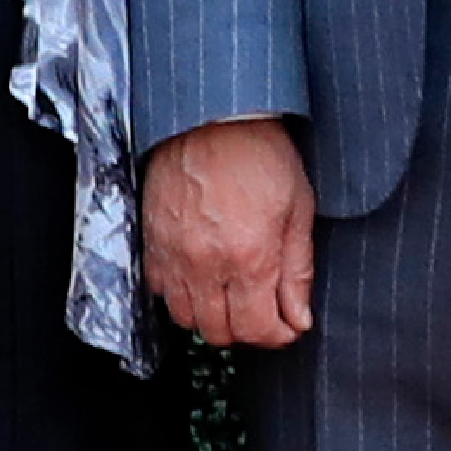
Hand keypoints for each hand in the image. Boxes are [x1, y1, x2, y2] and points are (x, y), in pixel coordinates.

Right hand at [137, 116, 314, 347]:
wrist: (212, 115)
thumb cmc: (258, 152)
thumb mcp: (297, 209)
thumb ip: (297, 271)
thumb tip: (299, 317)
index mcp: (249, 257)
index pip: (258, 330)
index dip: (278, 336)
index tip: (288, 326)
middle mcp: (206, 264)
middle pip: (220, 333)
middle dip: (247, 330)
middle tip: (263, 311)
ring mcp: (173, 255)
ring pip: (185, 318)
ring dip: (211, 316)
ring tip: (231, 296)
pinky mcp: (151, 242)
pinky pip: (158, 290)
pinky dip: (179, 294)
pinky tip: (199, 276)